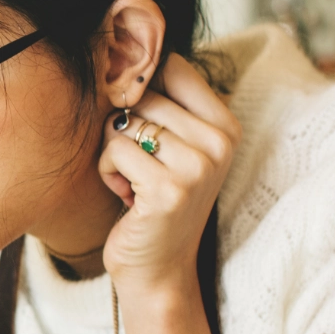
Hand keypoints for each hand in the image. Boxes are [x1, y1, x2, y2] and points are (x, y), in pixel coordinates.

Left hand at [98, 54, 240, 295]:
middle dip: (125, 130)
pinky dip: (108, 173)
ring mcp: (197, 166)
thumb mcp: (173, 148)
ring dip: (114, 155)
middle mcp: (219, 143)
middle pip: (144, 97)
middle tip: (141, 169)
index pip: (174, 68)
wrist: (158, 270)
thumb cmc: (155, 203)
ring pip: (124, 124)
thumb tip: (127, 63)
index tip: (144, 129)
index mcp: (226, 126)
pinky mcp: (168, 189)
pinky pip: (114, 151)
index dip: (142, 92)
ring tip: (134, 184)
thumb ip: (163, 105)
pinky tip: (126, 197)